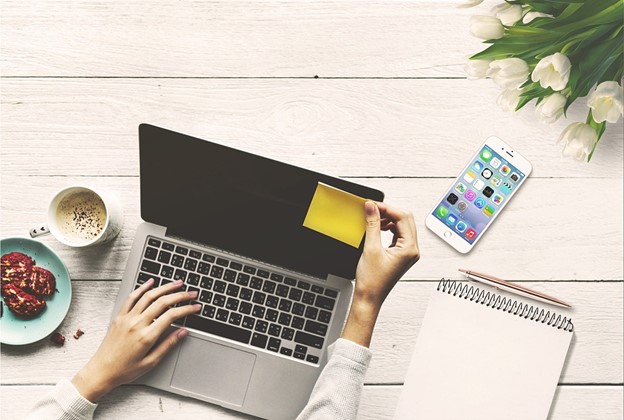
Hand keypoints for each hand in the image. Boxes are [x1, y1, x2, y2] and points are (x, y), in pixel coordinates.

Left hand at [71, 279, 200, 401]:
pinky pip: (131, 298)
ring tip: (177, 283)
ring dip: (165, 287)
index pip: (171, 316)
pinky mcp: (119, 317)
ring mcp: (127, 318)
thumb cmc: (124, 370)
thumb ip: (168, 345)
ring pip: (148, 296)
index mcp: (146, 336)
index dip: (186, 309)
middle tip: (191, 293)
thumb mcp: (150, 362)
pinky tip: (150, 282)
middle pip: (162, 302)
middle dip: (180, 295)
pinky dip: (142, 288)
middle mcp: (136, 324)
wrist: (100, 371)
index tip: (196, 307)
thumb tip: (183, 332)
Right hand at [341, 201, 419, 346]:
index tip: (373, 204)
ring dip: (388, 219)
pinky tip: (378, 228)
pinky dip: (388, 228)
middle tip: (373, 208)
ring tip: (373, 218)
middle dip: (389, 212)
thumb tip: (371, 207)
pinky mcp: (401, 255)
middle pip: (405, 220)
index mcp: (410, 249)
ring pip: (402, 226)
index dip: (387, 208)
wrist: (369, 298)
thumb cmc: (372, 281)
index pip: (403, 218)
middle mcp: (412, 250)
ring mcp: (407, 253)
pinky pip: (398, 234)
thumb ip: (372, 224)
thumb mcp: (371, 248)